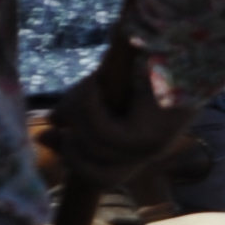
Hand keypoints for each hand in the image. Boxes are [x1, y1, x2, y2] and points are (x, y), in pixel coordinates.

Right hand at [41, 38, 181, 186]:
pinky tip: (97, 83)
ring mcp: (152, 147)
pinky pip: (105, 133)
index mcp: (140, 145)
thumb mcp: (103, 91)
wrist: (181, 45)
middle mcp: (149, 151)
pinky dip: (92, 107)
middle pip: (100, 178)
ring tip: (90, 86)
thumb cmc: (146, 62)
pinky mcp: (151, 137)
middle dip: (72, 154)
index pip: (102, 175)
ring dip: (82, 114)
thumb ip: (80, 109)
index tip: (43, 137)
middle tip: (59, 125)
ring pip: (96, 149)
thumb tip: (53, 123)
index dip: (72, 161)